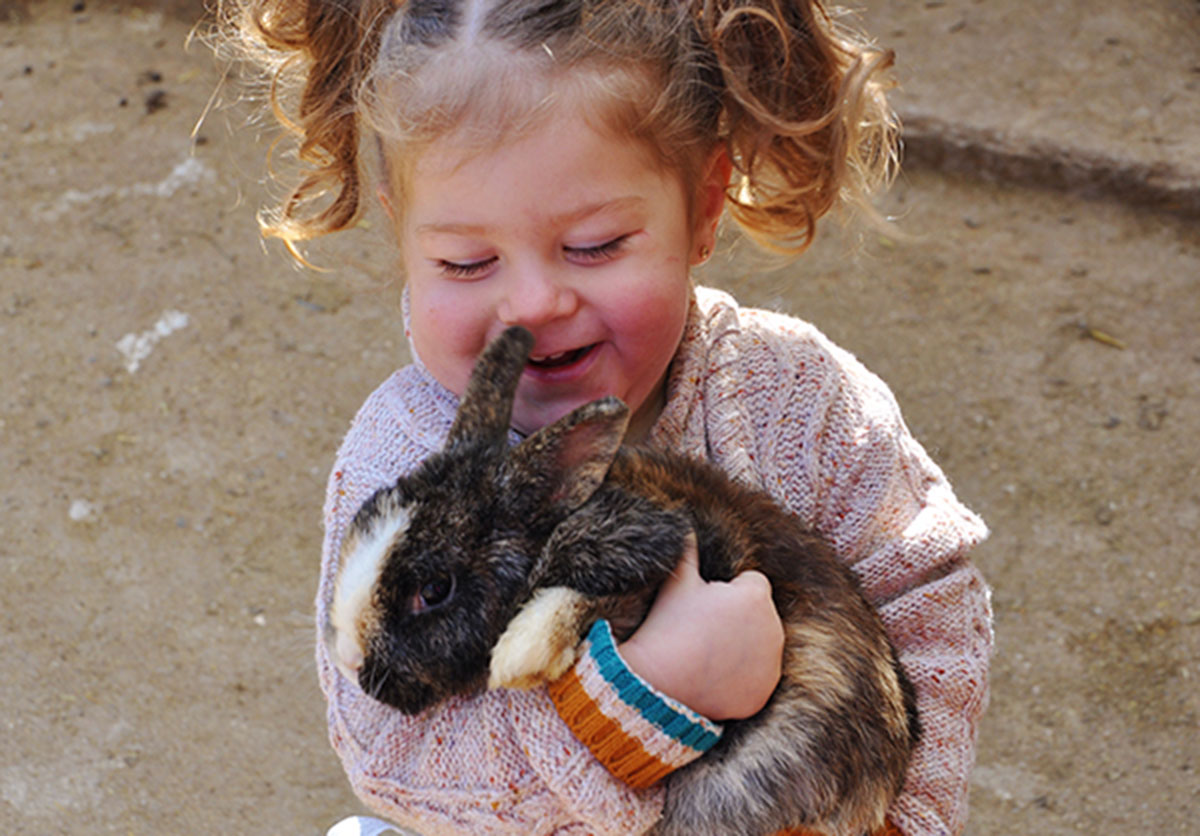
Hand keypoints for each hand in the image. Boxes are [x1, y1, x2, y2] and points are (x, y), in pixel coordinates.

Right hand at [617, 532, 783, 720]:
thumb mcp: (677, 583)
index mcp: (755, 596)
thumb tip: (685, 526)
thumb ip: (688, 551)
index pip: (752, 584)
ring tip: (707, 654)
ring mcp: (772, 664)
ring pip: (761, 645)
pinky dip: (742, 677)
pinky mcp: (764, 692)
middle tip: (703, 630)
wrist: (658, 685)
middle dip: (739, 618)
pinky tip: (714, 677)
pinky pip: (757, 677)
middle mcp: (773, 628)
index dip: (727, 593)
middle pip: (759, 615)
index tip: (705, 607)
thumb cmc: (669, 627)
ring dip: (743, 646)